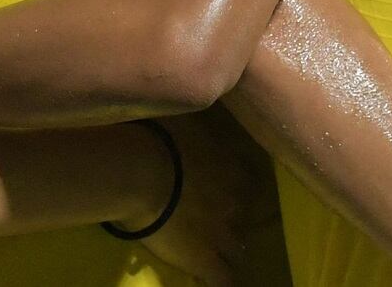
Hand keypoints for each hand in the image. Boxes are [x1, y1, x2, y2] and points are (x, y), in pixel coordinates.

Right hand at [139, 109, 280, 286]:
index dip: (240, 188)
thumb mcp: (186, 120)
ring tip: (214, 250)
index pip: (253, 185)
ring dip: (228, 250)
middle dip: (235, 220)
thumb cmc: (159, 136)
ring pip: (238, 250)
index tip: (228, 188)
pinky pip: (224, 281)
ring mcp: (224, 235)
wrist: (139, 170)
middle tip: (214, 218)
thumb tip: (201, 122)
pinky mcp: (205, 261)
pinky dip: (221, 281)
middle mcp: (238, 204)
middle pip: (248, 218)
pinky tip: (215, 282)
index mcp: (236, 170)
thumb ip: (202, 128)